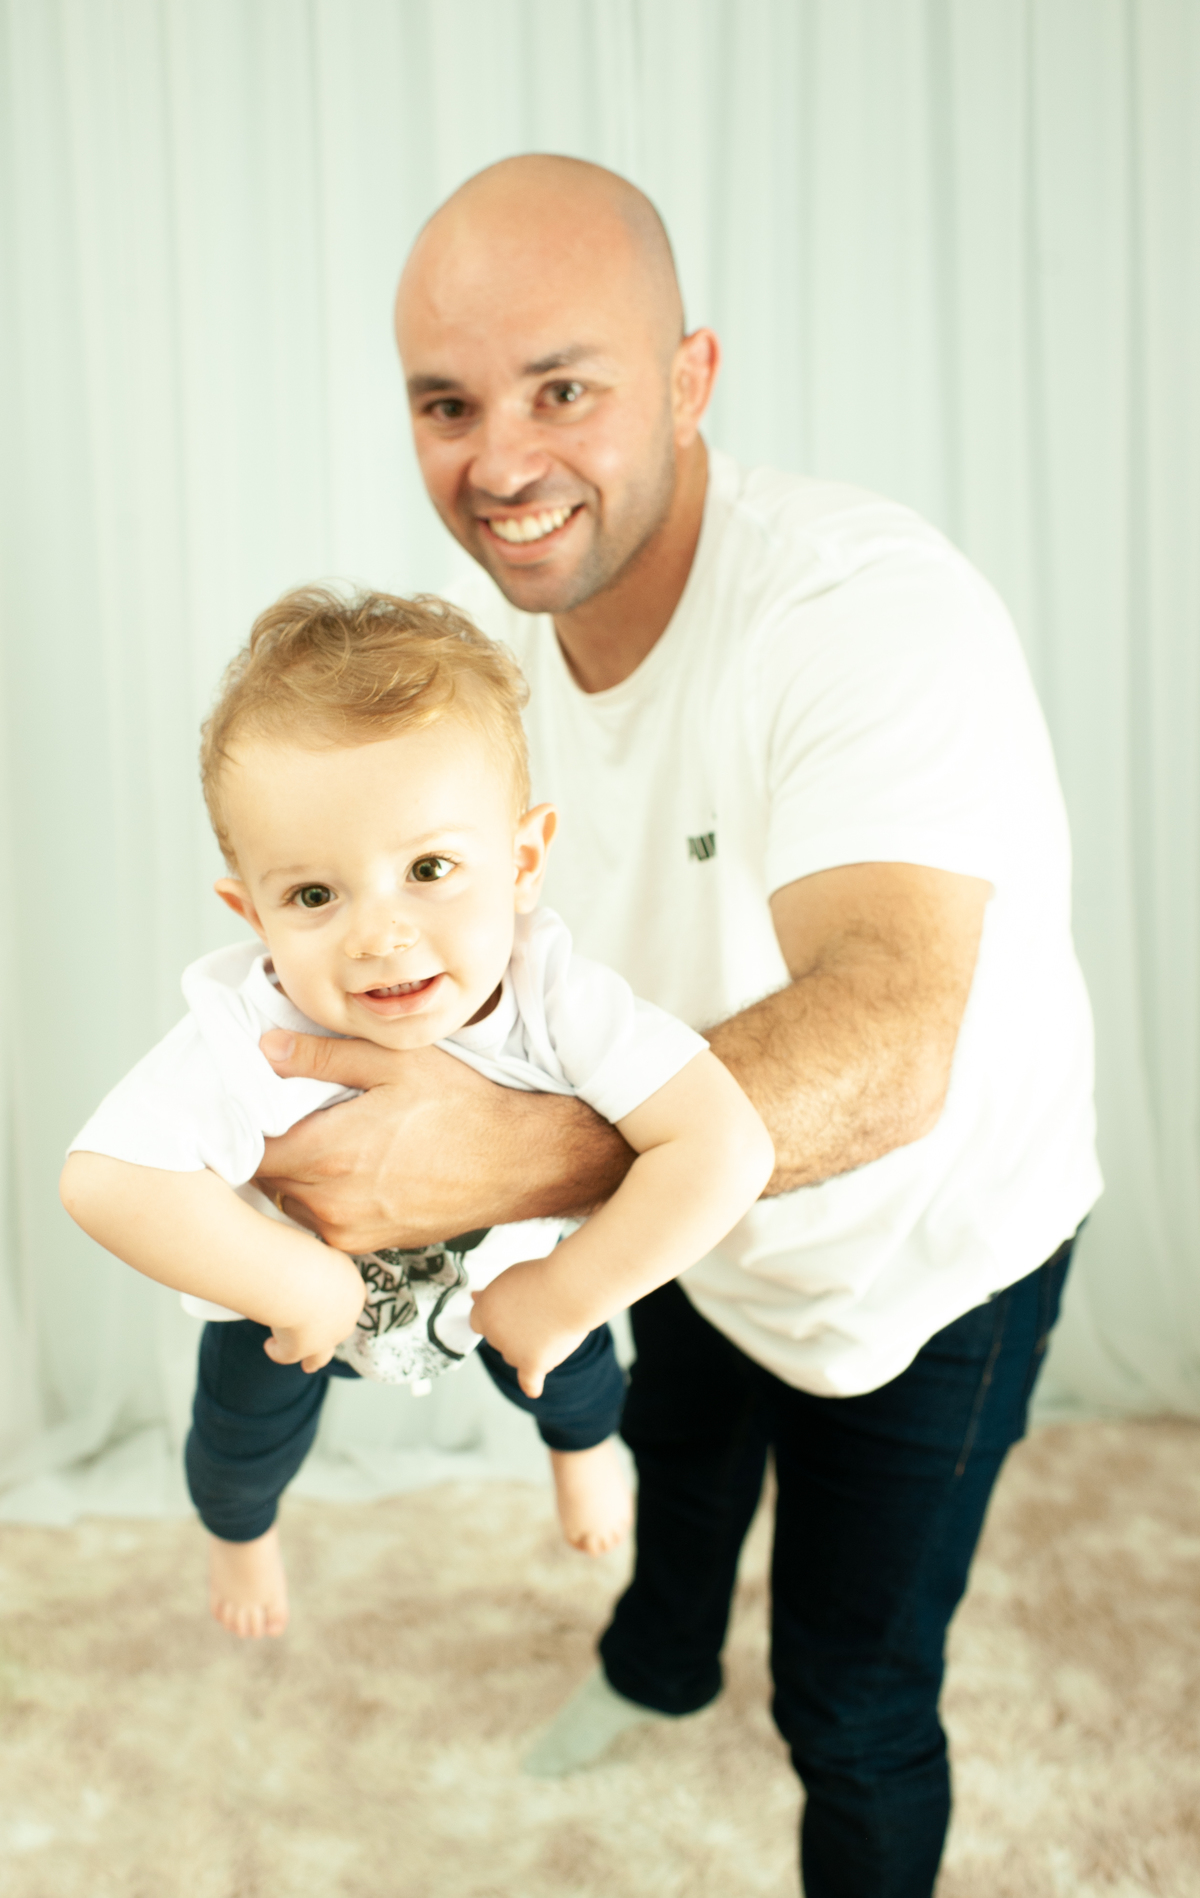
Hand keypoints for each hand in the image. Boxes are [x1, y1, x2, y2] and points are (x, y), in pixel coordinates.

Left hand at [255, 1029, 632, 1251]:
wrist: (518, 1163)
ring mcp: (349, 1231)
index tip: (252, 1107)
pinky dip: (325, 1199)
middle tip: (286, 1117)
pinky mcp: (371, 1245)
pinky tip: (353, 1169)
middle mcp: (330, 1204)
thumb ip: (322, 1057)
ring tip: (322, 1142)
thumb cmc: (461, 1106)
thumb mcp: (394, 1063)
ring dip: (297, 1178)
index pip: (247, 1153)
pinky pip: (323, 1224)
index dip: (243, 1129)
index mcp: (327, 1154)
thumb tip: (265, 1050)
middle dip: (270, 1150)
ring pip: (292, 1205)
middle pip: (265, 1181)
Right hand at [262, 1247, 366, 1374]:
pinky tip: (270, 1347)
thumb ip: (316, 1254)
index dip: (337, 1301)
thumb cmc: (307, 1254)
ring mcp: (326, 1337)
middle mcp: (345, 1317)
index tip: (324, 1300)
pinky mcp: (302, 1348)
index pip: (348, 1298)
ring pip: (322, 1353)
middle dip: (330, 1330)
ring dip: (314, 1358)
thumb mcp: (318, 1249)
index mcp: (354, 1289)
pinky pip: (288, 1354)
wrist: (300, 1278)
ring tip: (307, 1363)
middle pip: (340, 1326)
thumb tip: (308, 1244)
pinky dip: (278, 1351)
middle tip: (318, 1332)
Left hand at [469, 1258, 589, 1398]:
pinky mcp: (533, 1364)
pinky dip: (531, 1384)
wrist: (569, 1289)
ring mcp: (512, 1351)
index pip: (478, 1321)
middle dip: (514, 1330)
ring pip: (516, 1356)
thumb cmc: (543, 1278)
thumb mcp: (511, 1277)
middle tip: (538, 1311)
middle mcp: (494, 1333)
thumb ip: (492, 1293)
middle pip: (498, 1339)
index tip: (509, 1312)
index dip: (495, 1316)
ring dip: (528, 1348)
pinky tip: (533, 1389)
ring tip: (552, 1324)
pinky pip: (528, 1380)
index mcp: (485, 1310)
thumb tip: (475, 1297)